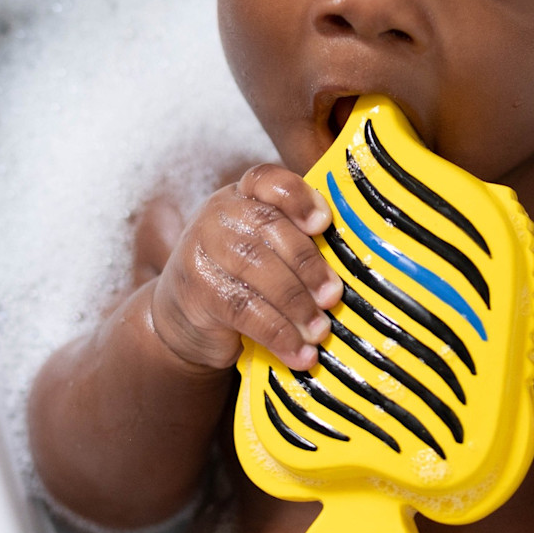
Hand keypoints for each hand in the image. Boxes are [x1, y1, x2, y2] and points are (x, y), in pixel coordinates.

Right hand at [150, 164, 343, 372]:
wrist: (182, 319)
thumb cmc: (240, 279)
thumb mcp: (265, 252)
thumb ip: (297, 245)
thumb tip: (350, 269)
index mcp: (242, 197)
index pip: (267, 180)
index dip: (297, 197)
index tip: (322, 223)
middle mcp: (218, 215)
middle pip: (268, 226)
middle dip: (307, 265)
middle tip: (332, 297)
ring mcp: (201, 250)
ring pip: (256, 269)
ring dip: (296, 304)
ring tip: (319, 330)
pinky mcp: (196, 290)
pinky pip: (243, 309)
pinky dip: (277, 333)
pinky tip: (298, 352)